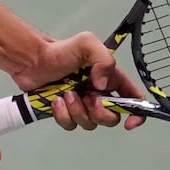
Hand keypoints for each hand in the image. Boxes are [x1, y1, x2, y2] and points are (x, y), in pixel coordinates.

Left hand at [11, 31, 145, 131]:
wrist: (31, 60)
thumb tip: (103, 86)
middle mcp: (98, 93)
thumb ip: (103, 59)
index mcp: (109, 78)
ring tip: (66, 94)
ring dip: (78, 111)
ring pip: (90, 123)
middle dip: (100, 112)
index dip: (137, 113)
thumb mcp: (86, 43)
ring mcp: (81, 104)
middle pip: (112, 117)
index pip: (133, 99)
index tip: (130, 121)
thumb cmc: (59, 51)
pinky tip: (56, 101)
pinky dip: (63, 116)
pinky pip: (71, 125)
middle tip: (86, 97)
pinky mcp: (65, 113)